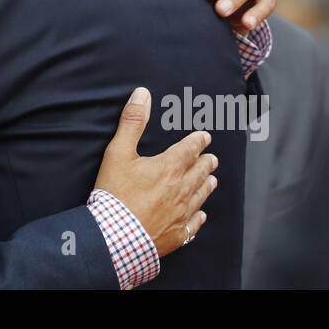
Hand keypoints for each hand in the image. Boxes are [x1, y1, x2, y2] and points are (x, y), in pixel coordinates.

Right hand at [94, 87, 215, 257]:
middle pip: (199, 172)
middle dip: (206, 163)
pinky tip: (200, 215)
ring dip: (206, 185)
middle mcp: (180, 189)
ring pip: (200, 196)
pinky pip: (193, 224)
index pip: (189, 150)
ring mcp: (180, 214)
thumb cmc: (115, 193)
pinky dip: (198, 217)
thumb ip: (132, 122)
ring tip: (212, 180)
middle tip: (213, 158)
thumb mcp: (118, 152)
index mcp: (168, 167)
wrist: (116, 235)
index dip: (198, 141)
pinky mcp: (176, 234)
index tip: (205, 137)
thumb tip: (142, 93)